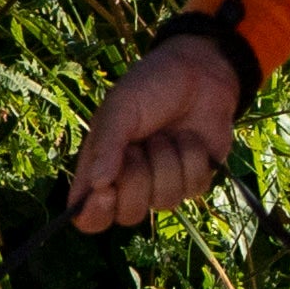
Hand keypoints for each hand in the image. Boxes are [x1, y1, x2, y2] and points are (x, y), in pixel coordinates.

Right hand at [62, 35, 246, 231]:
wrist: (199, 72)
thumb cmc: (151, 87)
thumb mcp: (121, 107)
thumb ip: (107, 144)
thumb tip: (97, 185)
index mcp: (101, 168)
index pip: (90, 216)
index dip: (94, 214)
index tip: (105, 192)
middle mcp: (130, 183)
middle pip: (129, 215)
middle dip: (137, 178)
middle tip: (141, 145)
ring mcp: (163, 184)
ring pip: (164, 201)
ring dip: (167, 161)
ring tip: (166, 134)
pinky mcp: (194, 180)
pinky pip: (193, 188)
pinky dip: (192, 159)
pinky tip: (189, 138)